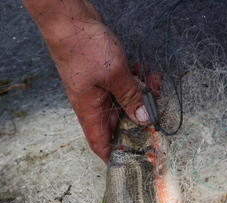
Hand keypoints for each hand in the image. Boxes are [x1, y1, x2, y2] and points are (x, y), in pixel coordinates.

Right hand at [23, 0, 155, 161]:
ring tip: (153, 85)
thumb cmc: (83, 47)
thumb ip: (131, 97)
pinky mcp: (102, 74)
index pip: (101, 145)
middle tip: (157, 115)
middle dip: (139, 120)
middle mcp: (93, 104)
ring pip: (123, 102)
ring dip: (140, 96)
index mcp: (89, 111)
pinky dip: (135, 81)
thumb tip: (144, 119)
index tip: (136, 161)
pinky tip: (144, 72)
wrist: (69, 17)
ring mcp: (97, 88)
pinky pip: (122, 86)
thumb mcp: (114, 75)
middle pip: (118, 124)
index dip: (116, 156)